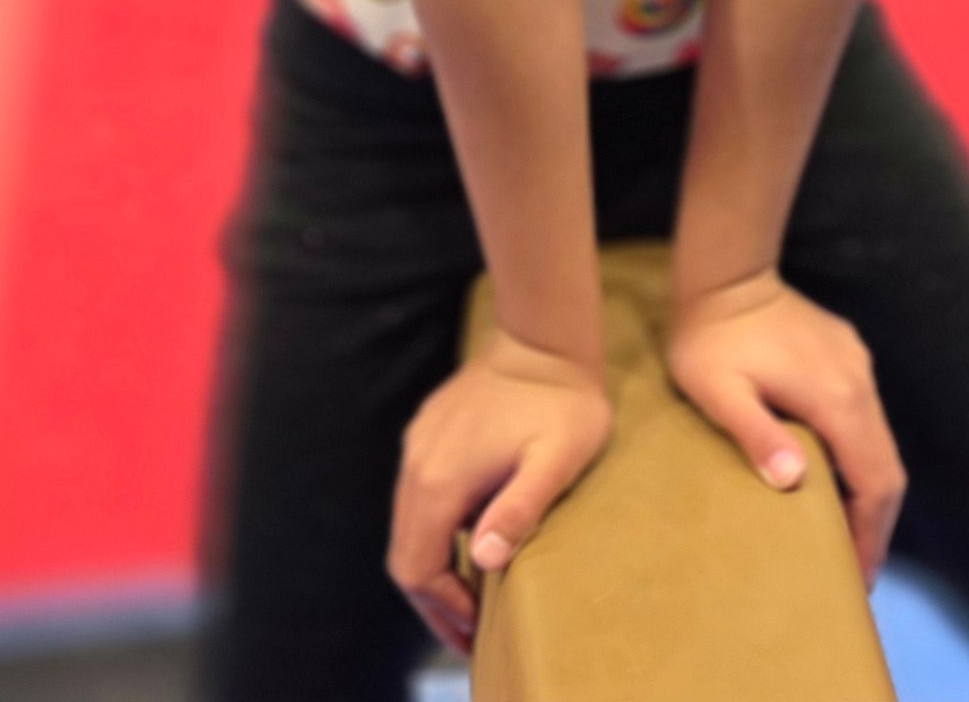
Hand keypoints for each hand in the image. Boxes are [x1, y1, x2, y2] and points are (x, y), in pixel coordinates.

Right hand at [389, 326, 611, 659]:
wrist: (546, 338)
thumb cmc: (563, 403)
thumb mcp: (555, 461)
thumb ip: (519, 508)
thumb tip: (482, 560)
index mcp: (442, 478)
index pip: (417, 566)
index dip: (442, 608)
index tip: (476, 627)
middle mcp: (418, 462)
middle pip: (404, 552)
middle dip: (433, 598)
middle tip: (469, 630)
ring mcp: (419, 444)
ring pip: (407, 524)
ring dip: (432, 564)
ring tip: (469, 595)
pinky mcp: (428, 430)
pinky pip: (417, 495)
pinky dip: (433, 530)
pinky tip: (467, 538)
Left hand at [666, 269, 905, 592]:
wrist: (724, 272)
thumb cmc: (710, 340)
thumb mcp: (720, 393)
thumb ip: (757, 434)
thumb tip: (794, 480)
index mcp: (836, 399)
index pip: (875, 482)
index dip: (871, 535)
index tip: (857, 579)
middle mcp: (859, 383)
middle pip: (887, 468)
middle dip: (876, 524)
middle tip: (853, 571)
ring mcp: (856, 365)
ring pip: (879, 442)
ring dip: (867, 491)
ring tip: (842, 535)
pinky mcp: (846, 353)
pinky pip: (865, 418)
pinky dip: (859, 458)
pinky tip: (834, 476)